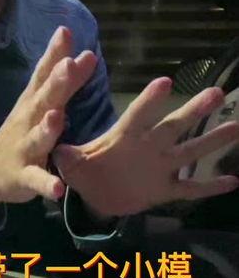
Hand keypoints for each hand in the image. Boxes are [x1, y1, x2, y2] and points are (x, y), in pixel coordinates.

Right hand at [0, 26, 96, 217]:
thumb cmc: (22, 130)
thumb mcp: (37, 101)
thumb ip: (60, 79)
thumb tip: (84, 52)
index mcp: (33, 101)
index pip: (44, 73)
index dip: (55, 53)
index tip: (67, 31)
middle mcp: (27, 120)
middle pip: (43, 99)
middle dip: (56, 82)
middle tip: (70, 64)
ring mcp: (24, 148)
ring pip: (38, 137)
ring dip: (48, 128)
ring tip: (58, 117)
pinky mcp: (24, 176)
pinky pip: (37, 180)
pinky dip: (47, 183)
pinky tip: (58, 188)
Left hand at [53, 77, 238, 217]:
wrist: (94, 195)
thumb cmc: (84, 170)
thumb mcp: (72, 164)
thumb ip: (68, 157)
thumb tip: (57, 149)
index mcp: (124, 137)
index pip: (138, 115)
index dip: (150, 101)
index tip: (164, 82)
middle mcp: (148, 147)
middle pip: (174, 126)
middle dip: (194, 111)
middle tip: (216, 92)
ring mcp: (160, 168)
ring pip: (190, 151)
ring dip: (213, 140)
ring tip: (237, 125)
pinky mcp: (165, 190)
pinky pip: (190, 188)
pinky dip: (210, 187)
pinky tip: (233, 180)